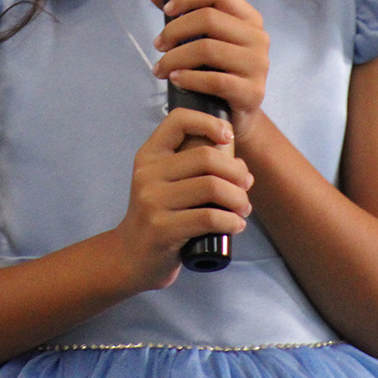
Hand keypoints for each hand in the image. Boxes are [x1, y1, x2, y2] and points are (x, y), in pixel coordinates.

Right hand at [111, 108, 252, 290]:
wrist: (130, 257)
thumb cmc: (159, 216)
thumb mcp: (164, 183)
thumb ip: (193, 168)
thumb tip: (242, 168)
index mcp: (149, 155)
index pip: (179, 120)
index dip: (209, 123)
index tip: (228, 138)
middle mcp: (147, 174)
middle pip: (206, 157)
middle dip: (236, 172)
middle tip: (246, 186)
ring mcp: (152, 202)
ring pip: (212, 187)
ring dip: (238, 199)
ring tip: (244, 209)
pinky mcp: (162, 229)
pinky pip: (209, 218)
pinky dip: (231, 221)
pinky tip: (236, 225)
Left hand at [148, 0, 269, 140]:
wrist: (234, 117)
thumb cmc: (217, 72)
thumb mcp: (202, 40)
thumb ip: (181, 14)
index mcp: (249, 18)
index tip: (166, 10)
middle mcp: (258, 38)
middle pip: (208, 18)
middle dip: (175, 30)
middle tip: (158, 44)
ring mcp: (259, 65)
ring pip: (208, 48)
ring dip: (175, 57)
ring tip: (160, 67)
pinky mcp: (253, 92)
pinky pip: (215, 80)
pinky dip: (189, 78)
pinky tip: (175, 79)